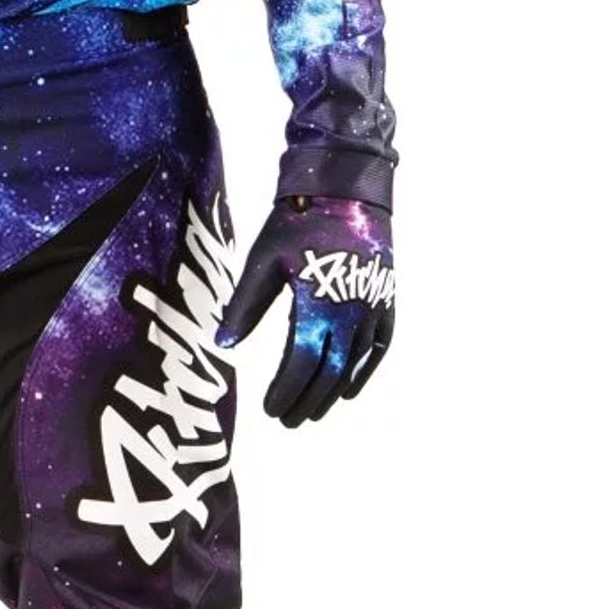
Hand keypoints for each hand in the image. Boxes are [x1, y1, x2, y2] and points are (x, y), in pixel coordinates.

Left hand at [215, 197, 395, 428]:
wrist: (347, 187)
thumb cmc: (297, 222)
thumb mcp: (262, 261)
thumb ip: (243, 307)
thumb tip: (222, 346)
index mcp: (317, 303)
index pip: (301, 362)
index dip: (285, 391)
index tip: (269, 409)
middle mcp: (350, 310)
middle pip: (328, 372)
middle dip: (306, 401)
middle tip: (287, 421)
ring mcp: (373, 307)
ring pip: (353, 365)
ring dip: (331, 393)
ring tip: (311, 414)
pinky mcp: (386, 299)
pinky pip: (379, 347)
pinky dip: (364, 372)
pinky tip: (349, 391)